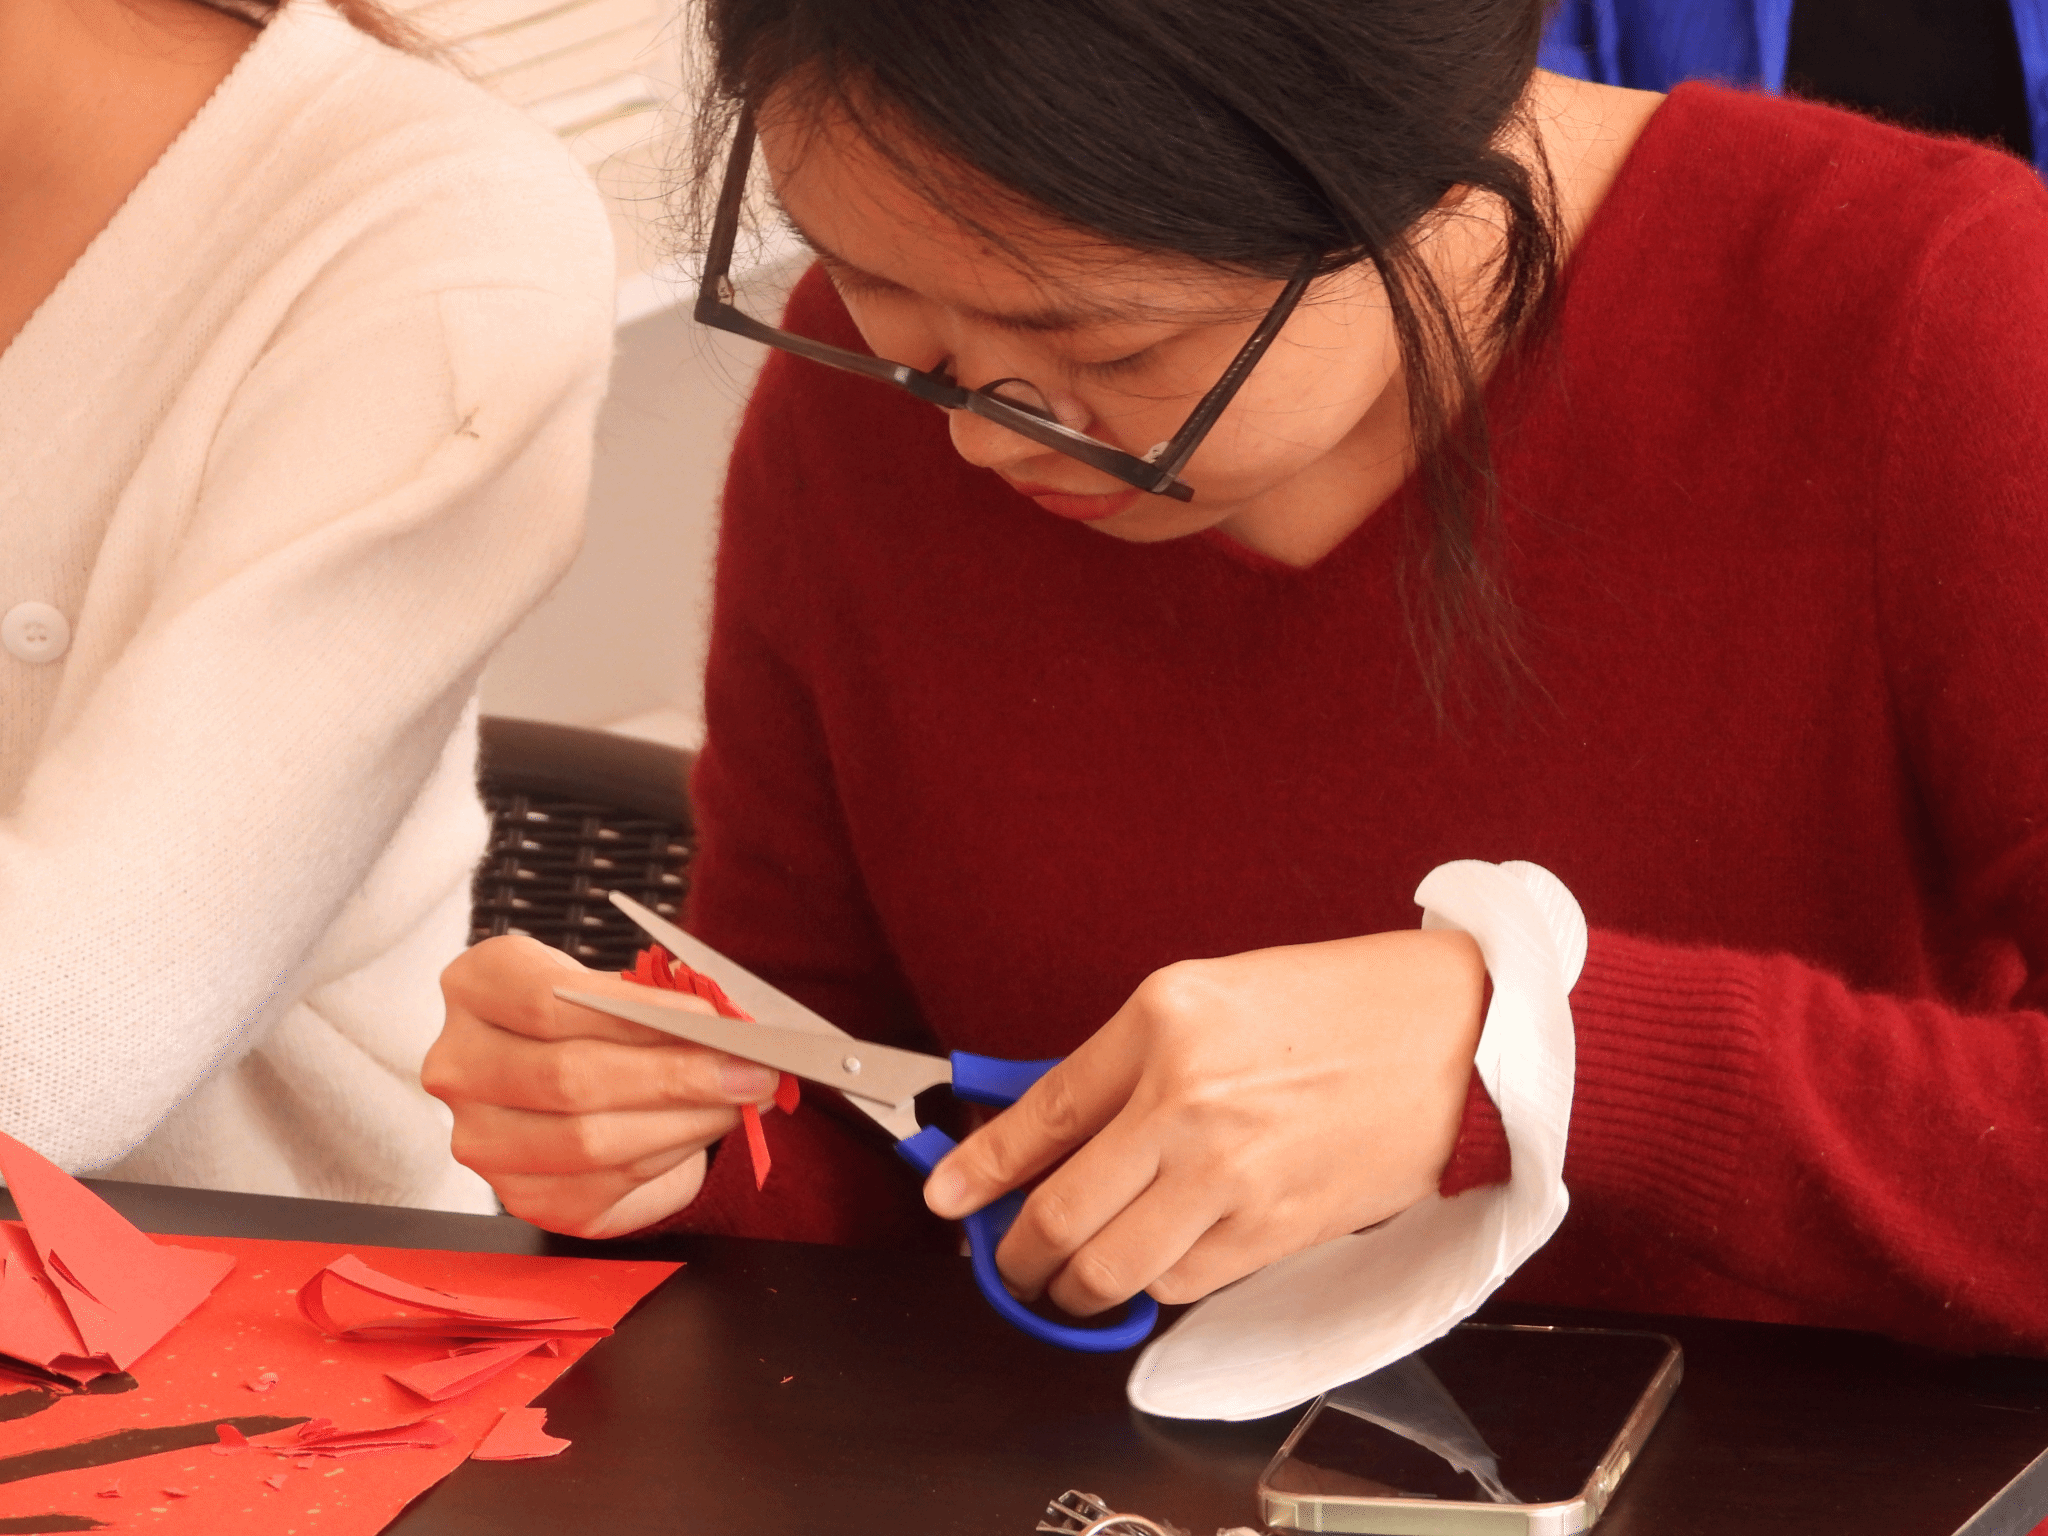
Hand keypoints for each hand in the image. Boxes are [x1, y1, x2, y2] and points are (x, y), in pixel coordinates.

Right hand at [424, 935, 781, 1238]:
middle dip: (675, 1076)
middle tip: (748, 1069)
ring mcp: (481, 1138)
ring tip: (739, 1100)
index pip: (548, 1001)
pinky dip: (667, 1157)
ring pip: (587, 1140)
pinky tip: (702, 1131)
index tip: (713, 1020)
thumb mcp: (613, 986)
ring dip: (683, 1121)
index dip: (639, 1014)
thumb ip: (660, 1001)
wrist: (563, 1081)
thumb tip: (732, 1027)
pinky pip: (601, 1185)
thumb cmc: (595, 1020)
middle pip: (569, 1076)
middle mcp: (459, 1064)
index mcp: (475, 987)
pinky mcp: (519, 1196)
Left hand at [922, 929, 1484, 1315]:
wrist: (1455, 1036)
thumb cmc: (1338, 1006)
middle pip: (1059, 1213)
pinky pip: (1179, 1284)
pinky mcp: (1273, 1228)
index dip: (977, 1169)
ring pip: (1111, 1269)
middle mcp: (1184, 1098)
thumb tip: (1053, 1133)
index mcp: (1161, 1019)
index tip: (944, 1197)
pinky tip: (1154, 1265)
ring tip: (1071, 1282)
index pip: (1041, 1114)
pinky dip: (1152, 1287)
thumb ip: (1128, 1063)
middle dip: (1015, 1257)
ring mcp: (1229, 1172)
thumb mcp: (1209, 997)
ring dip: (1076, 1290)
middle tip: (1008, 1263)